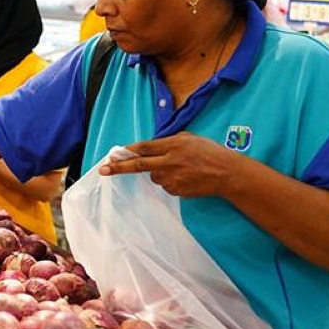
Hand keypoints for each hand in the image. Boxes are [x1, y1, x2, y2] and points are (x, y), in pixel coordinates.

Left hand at [98, 132, 238, 197]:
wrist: (226, 173)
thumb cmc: (209, 152)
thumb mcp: (189, 138)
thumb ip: (168, 142)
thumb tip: (151, 148)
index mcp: (172, 145)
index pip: (144, 147)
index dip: (128, 150)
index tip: (113, 153)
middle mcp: (169, 161)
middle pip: (139, 165)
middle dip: (119, 167)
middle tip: (103, 169)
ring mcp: (172, 178)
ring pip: (154, 176)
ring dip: (158, 172)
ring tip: (179, 168)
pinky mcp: (176, 190)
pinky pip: (165, 185)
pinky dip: (170, 181)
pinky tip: (184, 177)